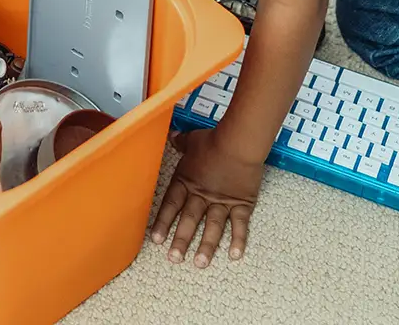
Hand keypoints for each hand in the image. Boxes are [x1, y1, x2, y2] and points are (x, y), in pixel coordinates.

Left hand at [149, 129, 262, 265]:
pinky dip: (238, 240)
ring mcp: (222, 201)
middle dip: (181, 240)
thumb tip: (172, 136)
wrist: (239, 142)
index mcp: (187, 181)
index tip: (156, 240)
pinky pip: (239, 224)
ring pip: (212, 227)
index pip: (171, 205)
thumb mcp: (193, 140)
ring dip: (206, 246)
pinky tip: (234, 255)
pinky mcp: (241, 203)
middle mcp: (202, 195)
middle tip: (174, 259)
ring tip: (200, 263)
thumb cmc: (214, 140)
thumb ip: (181, 142)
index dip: (163, 223)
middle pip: (189, 220)